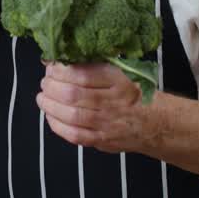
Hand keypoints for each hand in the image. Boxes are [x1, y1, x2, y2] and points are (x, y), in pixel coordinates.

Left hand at [37, 62, 162, 153]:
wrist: (156, 123)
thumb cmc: (134, 93)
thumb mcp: (123, 72)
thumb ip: (96, 65)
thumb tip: (64, 57)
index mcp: (118, 80)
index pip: (82, 74)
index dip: (60, 70)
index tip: (51, 66)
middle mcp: (113, 102)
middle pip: (73, 94)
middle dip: (51, 87)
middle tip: (45, 81)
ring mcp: (107, 123)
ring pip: (71, 115)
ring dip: (50, 105)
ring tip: (42, 97)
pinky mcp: (102, 140)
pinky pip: (74, 135)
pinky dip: (57, 125)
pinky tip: (50, 116)